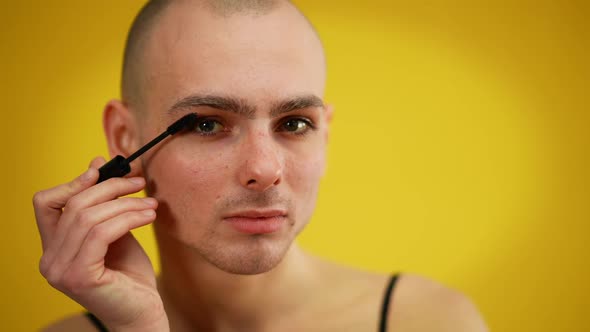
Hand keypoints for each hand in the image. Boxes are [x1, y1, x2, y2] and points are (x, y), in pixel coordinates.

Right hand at [33, 157, 168, 331]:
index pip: (46, 203)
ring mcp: (61, 270)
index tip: (102, 169)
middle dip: (110, 187)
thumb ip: (103, 205)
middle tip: (139, 183)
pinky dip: (128, 218)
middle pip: (73, 205)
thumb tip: (96, 164)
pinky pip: (102, 233)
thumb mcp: (114, 232)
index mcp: (53, 248)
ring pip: (89, 217)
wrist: (142, 312)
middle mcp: (50, 260)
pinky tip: (148, 216)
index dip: (72, 182)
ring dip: (125, 204)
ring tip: (150, 204)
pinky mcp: (80, 276)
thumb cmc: (129, 275)